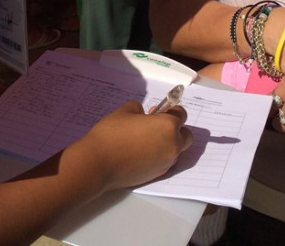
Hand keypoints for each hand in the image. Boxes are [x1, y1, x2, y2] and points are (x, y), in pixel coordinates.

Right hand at [71, 100, 191, 191]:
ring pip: (176, 150)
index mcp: (168, 126)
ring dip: (167, 143)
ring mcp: (166, 162)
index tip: (159, 111)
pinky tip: (141, 153)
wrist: (99, 163)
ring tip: (145, 140)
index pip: (181, 115)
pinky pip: (165, 162)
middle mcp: (172, 145)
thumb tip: (143, 115)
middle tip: (156, 125)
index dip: (171, 110)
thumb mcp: (126, 110)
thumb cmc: (112, 133)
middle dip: (175, 129)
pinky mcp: (157, 175)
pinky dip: (159, 155)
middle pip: (185, 135)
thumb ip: (140, 109)